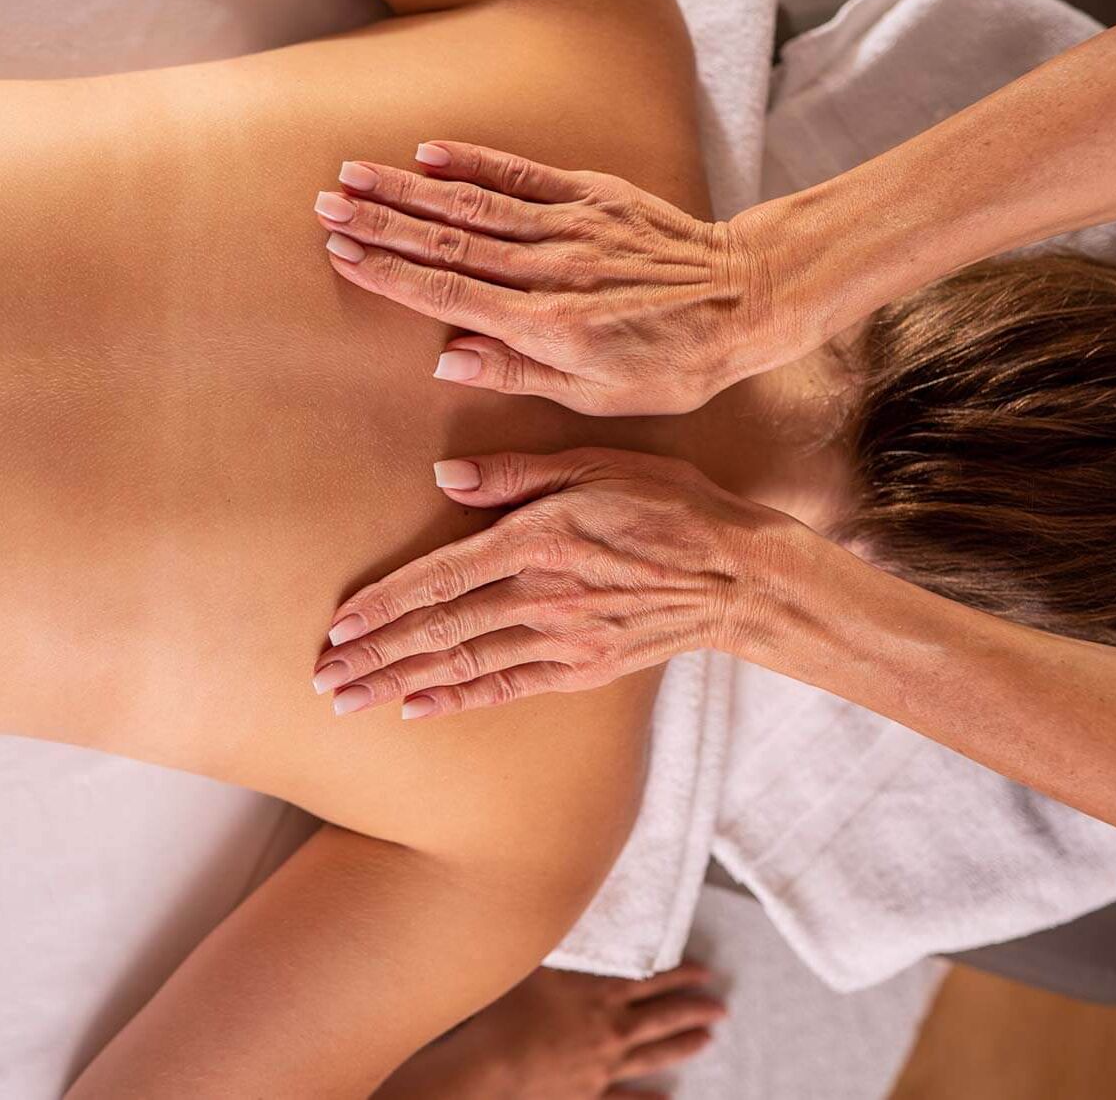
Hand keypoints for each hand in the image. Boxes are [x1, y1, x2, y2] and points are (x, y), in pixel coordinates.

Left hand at [310, 448, 797, 717]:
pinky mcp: (583, 667)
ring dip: (400, 683)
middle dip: (375, 655)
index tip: (338, 625)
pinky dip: (458, 699)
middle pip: (440, 629)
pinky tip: (417, 709)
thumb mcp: (597, 463)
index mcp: (538, 538)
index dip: (384, 604)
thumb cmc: (669, 505)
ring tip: (349, 702)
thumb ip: (517, 471)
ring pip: (463, 663)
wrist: (736, 573)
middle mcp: (541, 595)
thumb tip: (447, 479)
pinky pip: (508, 687)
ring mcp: (562, 638)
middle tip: (321, 679)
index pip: (441, 576)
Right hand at [319, 142, 769, 414]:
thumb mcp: (600, 394)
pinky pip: (523, 175)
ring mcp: (572, 226)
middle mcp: (550, 269)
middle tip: (324, 206)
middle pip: (447, 243)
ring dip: (409, 189)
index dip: (389, 274)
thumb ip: (520, 371)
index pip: (449, 294)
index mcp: (546, 325)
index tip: (341, 254)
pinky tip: (431, 153)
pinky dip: (475, 163)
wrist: (743, 299)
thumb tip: (446, 357)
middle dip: (381, 223)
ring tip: (353, 173)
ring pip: (474, 205)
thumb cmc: (674, 362)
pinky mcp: (595, 196)